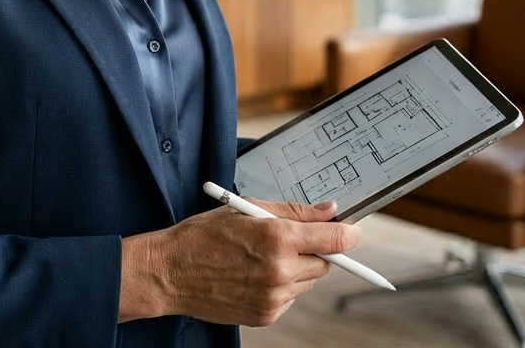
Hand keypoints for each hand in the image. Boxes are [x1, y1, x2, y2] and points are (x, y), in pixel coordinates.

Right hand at [118, 199, 358, 326]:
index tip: (352, 229)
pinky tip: (254, 273)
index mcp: (277, 238)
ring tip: (263, 255)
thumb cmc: (204, 234)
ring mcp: (275, 298)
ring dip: (297, 267)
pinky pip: (290, 297)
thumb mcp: (246, 208)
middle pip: (325, 261)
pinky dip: (282, 284)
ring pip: (308, 280)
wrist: (172, 272)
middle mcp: (281, 271)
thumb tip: (330, 210)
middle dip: (315, 248)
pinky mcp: (267, 316)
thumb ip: (293, 210)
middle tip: (290, 237)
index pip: (334, 239)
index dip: (349, 232)